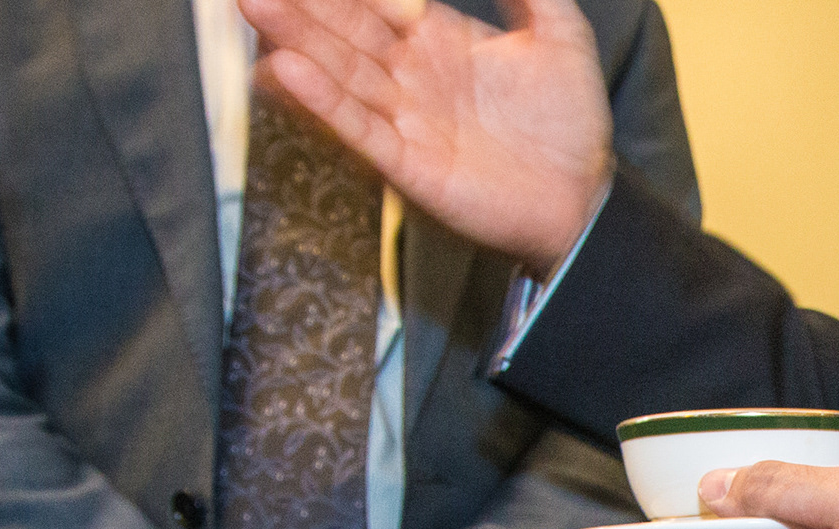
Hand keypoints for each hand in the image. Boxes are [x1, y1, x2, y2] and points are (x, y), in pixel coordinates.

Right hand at [240, 0, 612, 273]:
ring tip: (255, 7)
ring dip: (298, 41)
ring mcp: (407, 121)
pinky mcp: (409, 165)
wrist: (583, 199)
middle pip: (347, 31)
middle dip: (303, 4)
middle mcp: (413, 77)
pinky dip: (325, 102)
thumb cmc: (571, 124)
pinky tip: (288, 71)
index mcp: (439, 40)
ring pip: (343, 73)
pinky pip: (360, 129)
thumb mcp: (560, 37)